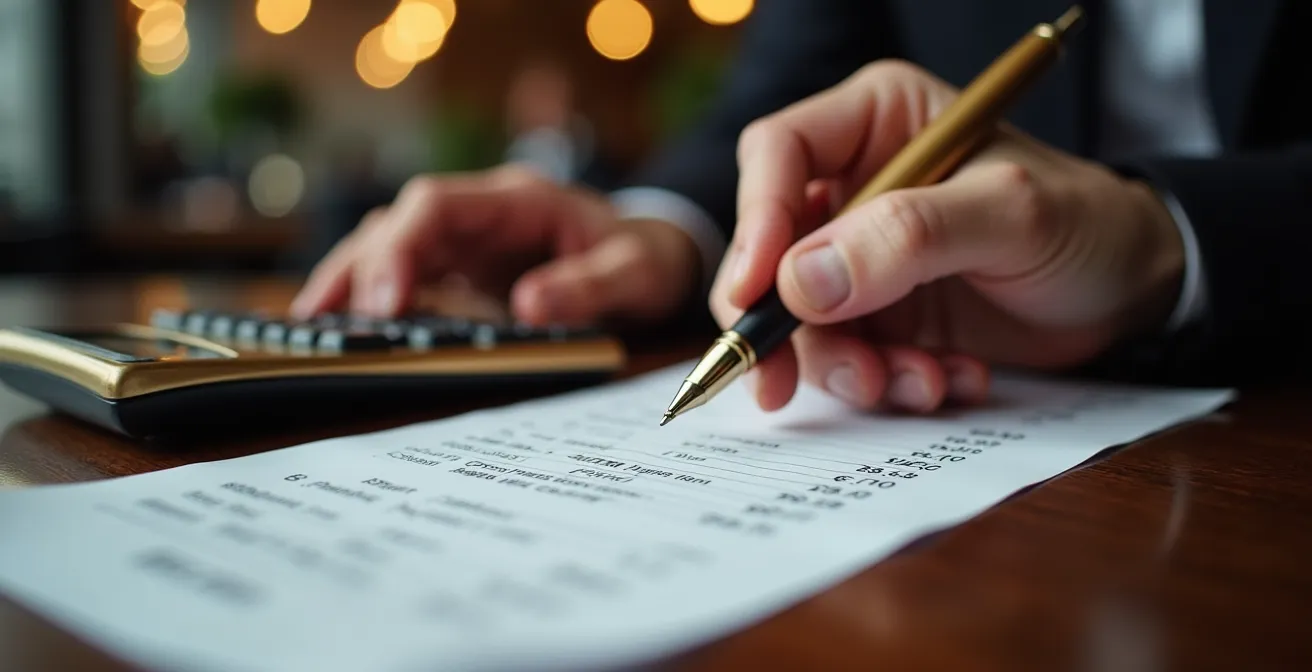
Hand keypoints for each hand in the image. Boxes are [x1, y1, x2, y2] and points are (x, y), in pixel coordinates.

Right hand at [291, 164, 699, 325]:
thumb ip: (591, 287)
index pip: (436, 206)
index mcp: (517, 200)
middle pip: (399, 224)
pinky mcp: (462, 270)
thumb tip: (530, 307)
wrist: (654, 254)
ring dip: (350, 279)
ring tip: (311, 323)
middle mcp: (480, 213)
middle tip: (331, 321)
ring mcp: (467, 241)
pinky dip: (369, 295)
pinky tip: (339, 325)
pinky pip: (404, 274)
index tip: (386, 299)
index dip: (403, 247)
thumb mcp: (636, 273)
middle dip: (362, 267)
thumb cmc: (644, 258)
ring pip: (389, 244)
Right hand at [711, 60, 1185, 412]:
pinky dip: (887, 383)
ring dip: (847, 366)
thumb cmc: (1085, 222)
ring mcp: (861, 256)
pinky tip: (948, 381)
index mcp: (877, 122)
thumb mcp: (1011, 215)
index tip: (756, 295)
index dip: (756, 222)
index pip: (779, 155)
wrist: (1132, 290)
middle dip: (781, 323)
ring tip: (917, 383)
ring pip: (801, 317)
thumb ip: (908, 238)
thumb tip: (798, 282)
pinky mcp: (878, 314)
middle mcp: (855, 186)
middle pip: (769, 248)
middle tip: (782, 383)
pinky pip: (847, 356)